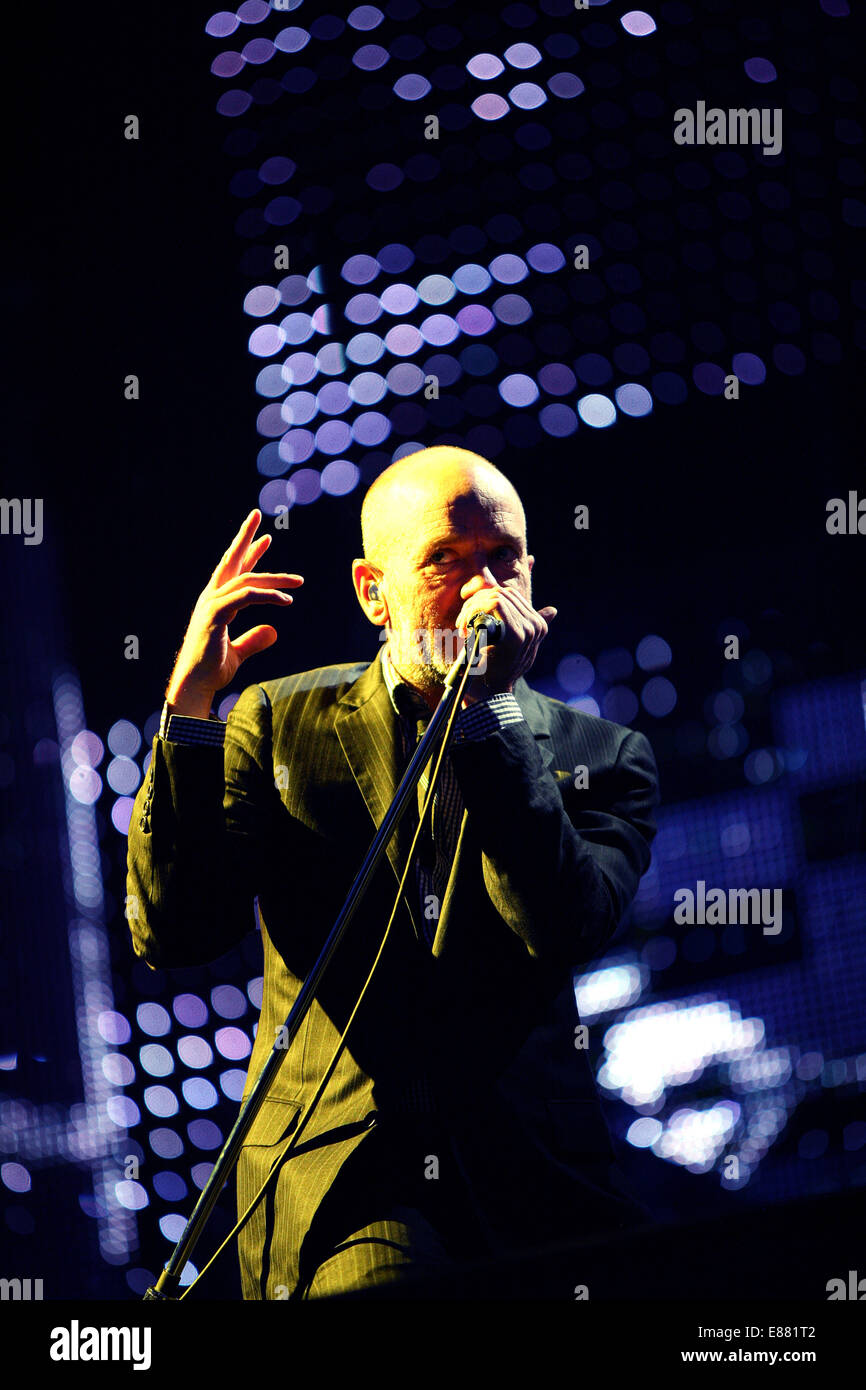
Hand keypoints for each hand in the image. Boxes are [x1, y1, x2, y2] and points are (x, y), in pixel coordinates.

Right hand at [165, 510, 302, 715]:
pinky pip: (245, 598)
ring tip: (298, 581)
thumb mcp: (239, 653)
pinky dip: (267, 596)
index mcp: (216, 603)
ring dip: (275, 578)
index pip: (234, 571)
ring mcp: (211, 605)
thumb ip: (254, 640)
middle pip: (230, 561)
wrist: (194, 685)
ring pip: (246, 580)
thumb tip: (273, 632)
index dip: (249, 552)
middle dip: (244, 537)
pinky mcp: (214, 615)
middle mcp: (211, 598)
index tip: (265, 538)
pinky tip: (286, 600)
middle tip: (257, 515)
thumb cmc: (211, 671)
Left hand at [454, 567, 556, 699]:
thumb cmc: (489, 665)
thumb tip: (532, 561)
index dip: (483, 597)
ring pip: (495, 596)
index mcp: (536, 623)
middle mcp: (537, 625)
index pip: (509, 593)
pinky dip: (474, 613)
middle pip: (500, 591)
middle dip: (475, 602)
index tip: (468, 613)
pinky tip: (466, 630)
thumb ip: (516, 603)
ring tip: (463, 628)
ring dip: (472, 609)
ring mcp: (530, 630)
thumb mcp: (501, 631)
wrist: (486, 693)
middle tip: (461, 623)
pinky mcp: (518, 634)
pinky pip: (494, 603)